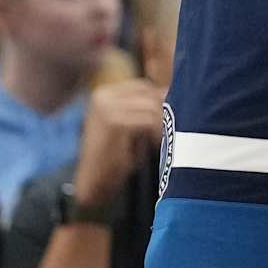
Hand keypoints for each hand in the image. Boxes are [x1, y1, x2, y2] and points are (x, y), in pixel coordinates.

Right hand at [72, 78, 167, 210]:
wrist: (95, 181)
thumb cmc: (115, 157)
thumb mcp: (129, 125)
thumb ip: (143, 108)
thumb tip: (171, 91)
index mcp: (104, 94)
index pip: (144, 86)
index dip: (161, 99)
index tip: (172, 115)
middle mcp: (102, 96)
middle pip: (149, 93)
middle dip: (163, 111)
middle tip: (173, 127)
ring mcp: (106, 107)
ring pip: (151, 106)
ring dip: (161, 123)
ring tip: (163, 138)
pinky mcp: (112, 121)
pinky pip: (148, 120)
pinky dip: (156, 132)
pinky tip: (156, 143)